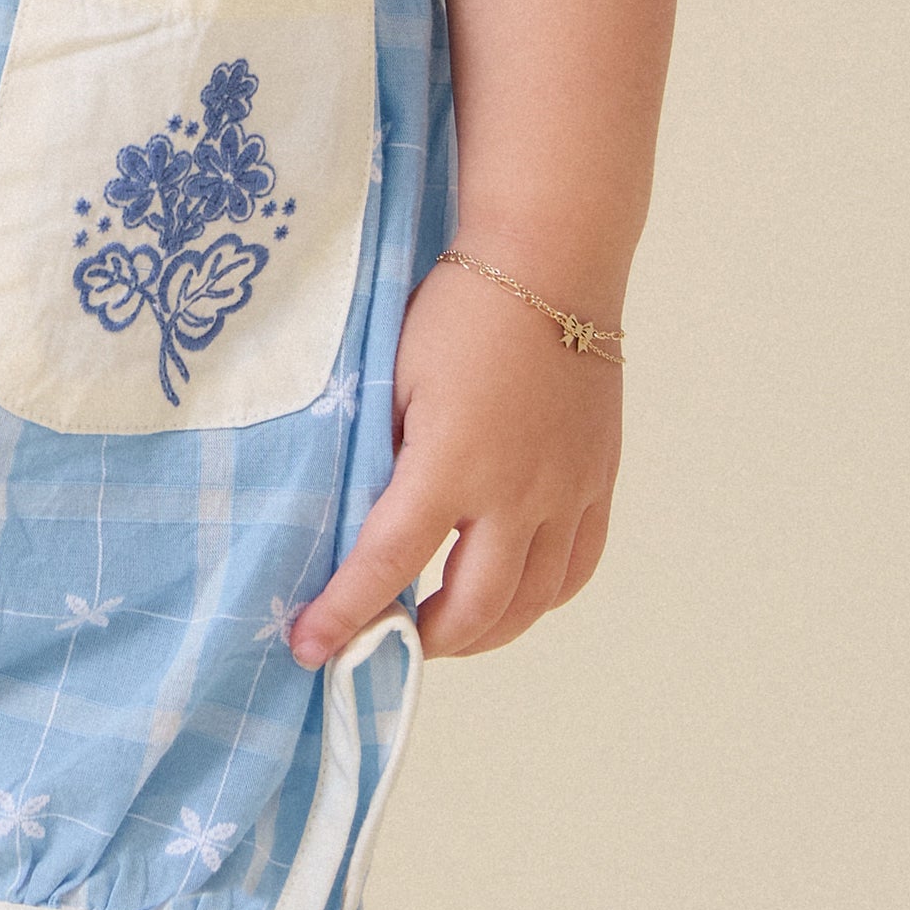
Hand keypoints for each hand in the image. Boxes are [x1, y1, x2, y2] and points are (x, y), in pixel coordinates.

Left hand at [286, 255, 620, 664]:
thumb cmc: (457, 311)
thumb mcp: (393, 380)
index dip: (345, 614)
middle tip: (385, 638)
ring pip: (531, 602)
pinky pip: (577, 567)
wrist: (550, 261)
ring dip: (483, 633)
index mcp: (451, 462)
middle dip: (422, 641)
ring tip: (443, 629)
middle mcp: (517, 489)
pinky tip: (510, 596)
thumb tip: (358, 527)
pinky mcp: (598, 480)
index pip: (388, 563)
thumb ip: (379, 457)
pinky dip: (540, 599)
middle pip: (472, 609)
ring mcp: (567, 490)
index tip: (311, 649)